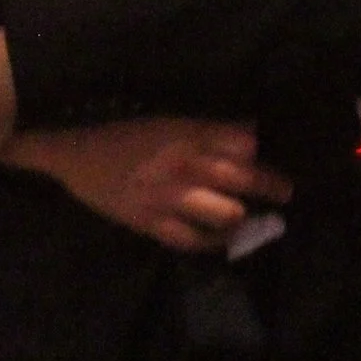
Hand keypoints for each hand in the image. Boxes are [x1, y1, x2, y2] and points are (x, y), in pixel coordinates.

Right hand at [14, 118, 292, 253]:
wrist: (74, 154)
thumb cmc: (120, 132)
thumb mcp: (165, 120)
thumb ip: (206, 129)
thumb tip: (249, 134)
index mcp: (186, 132)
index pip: (242, 142)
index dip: (258, 150)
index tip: (268, 155)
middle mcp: (184, 164)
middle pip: (243, 178)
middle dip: (271, 186)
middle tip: (286, 191)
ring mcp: (169, 197)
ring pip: (226, 212)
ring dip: (241, 214)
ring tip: (249, 215)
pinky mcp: (153, 223)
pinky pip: (195, 241)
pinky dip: (213, 241)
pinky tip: (220, 237)